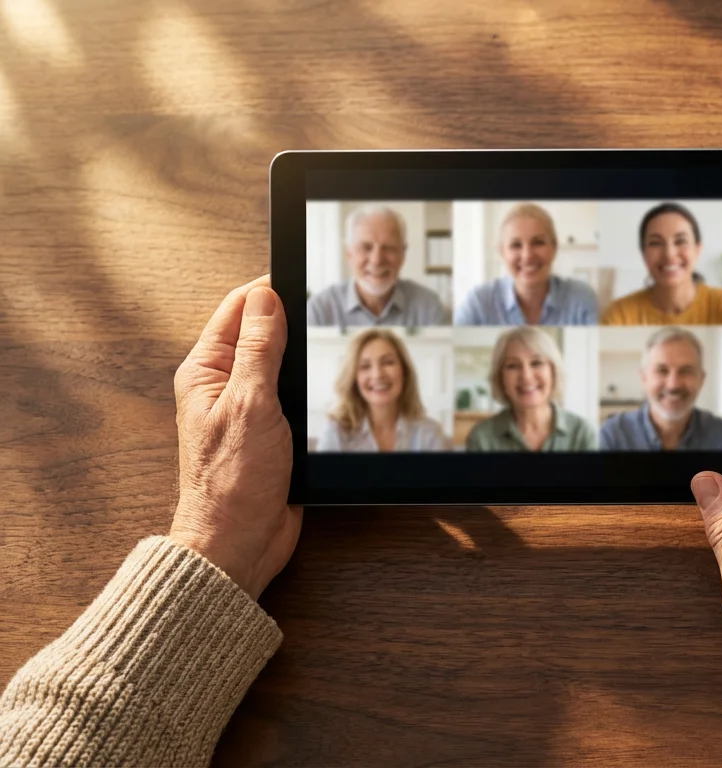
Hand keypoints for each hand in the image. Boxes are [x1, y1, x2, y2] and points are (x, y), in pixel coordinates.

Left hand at [169, 276, 300, 599]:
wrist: (239, 543)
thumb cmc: (231, 483)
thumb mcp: (250, 404)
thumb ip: (259, 348)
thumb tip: (266, 297)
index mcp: (206, 370)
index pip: (239, 308)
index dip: (271, 290)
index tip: (306, 281)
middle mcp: (224, 385)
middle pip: (263, 331)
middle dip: (294, 322)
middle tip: (327, 315)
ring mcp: (249, 408)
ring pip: (283, 364)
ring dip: (305, 358)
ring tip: (329, 349)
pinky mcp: (271, 431)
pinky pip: (294, 395)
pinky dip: (311, 388)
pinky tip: (328, 388)